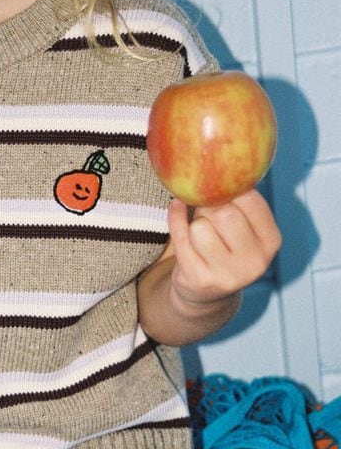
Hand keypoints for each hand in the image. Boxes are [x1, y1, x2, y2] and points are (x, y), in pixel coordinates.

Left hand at [167, 189, 281, 309]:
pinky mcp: (200, 280)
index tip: (220, 183)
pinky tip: (176, 209)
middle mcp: (255, 261)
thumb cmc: (223, 246)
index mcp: (271, 241)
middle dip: (210, 205)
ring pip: (200, 228)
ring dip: (194, 222)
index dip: (231, 187)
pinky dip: (175, 219)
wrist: (204, 294)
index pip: (251, 200)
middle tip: (206, 205)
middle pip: (224, 213)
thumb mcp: (242, 227)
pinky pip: (180, 237)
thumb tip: (222, 154)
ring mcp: (228, 275)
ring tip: (198, 228)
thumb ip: (240, 199)